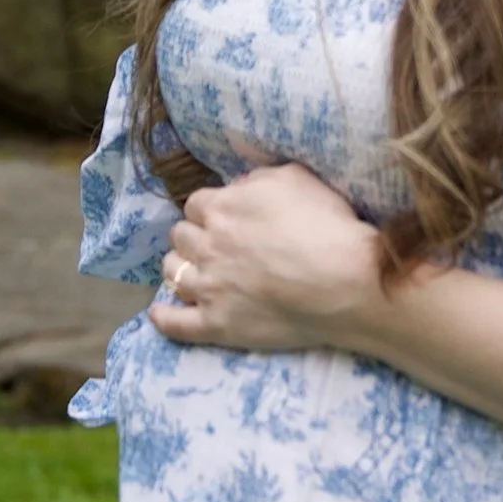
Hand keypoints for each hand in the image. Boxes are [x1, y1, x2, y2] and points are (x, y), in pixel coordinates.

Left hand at [153, 160, 383, 353]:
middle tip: (213, 245)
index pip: (196, 204)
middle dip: (194, 237)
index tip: (222, 218)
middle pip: (180, 236)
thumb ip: (259, 176)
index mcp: (222, 208)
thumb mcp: (295, 178)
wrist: (343, 282)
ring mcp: (208, 288)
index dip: (209, 211)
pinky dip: (163, 317)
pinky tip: (159, 313)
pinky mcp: (215, 325)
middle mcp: (206, 246)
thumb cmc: (325, 225)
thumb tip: (240, 184)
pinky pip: (174, 324)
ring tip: (194, 273)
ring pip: (172, 273)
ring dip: (180, 269)